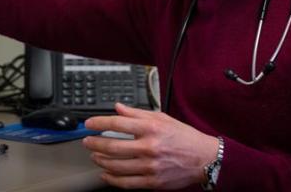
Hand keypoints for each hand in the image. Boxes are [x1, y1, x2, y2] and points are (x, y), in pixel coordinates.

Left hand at [83, 103, 218, 189]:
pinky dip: (112, 179)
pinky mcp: (152, 182)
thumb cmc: (184, 137)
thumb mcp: (162, 118)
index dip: (99, 123)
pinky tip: (105, 174)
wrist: (204, 158)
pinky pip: (126, 183)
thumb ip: (137, 113)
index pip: (117, 124)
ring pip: (116, 166)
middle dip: (94, 144)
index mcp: (151, 128)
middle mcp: (149, 147)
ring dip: (100, 160)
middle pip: (112, 146)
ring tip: (94, 156)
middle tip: (87, 141)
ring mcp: (150, 166)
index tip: (89, 124)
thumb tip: (118, 108)